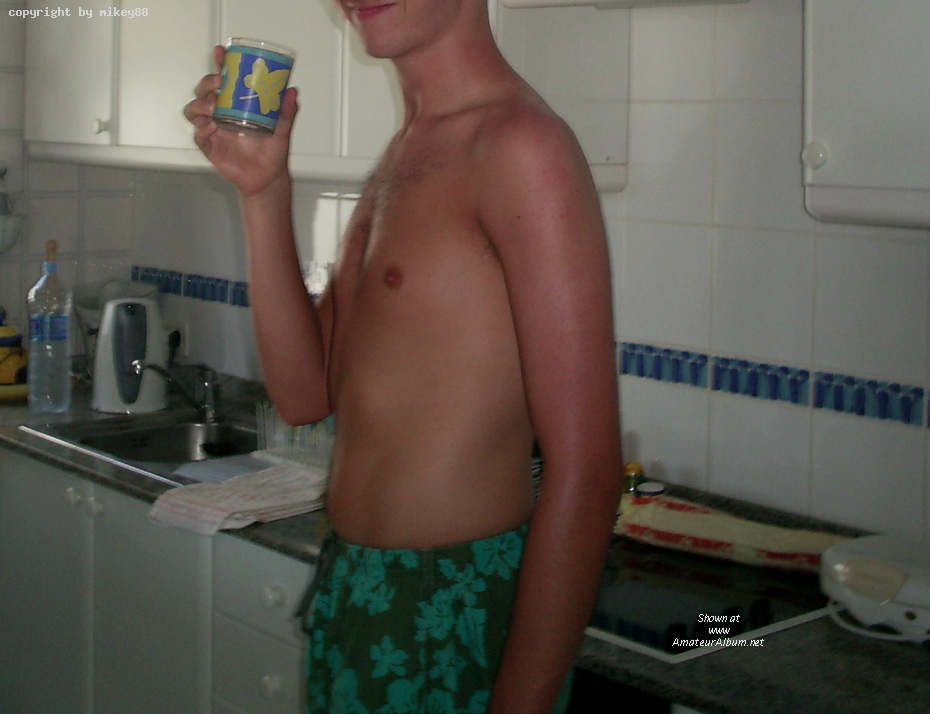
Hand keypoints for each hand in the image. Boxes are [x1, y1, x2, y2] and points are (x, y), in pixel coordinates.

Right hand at [184, 45, 298, 195]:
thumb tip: (292, 91)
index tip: (221, 53)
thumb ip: (286, 111)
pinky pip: (199, 136)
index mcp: (236, 106)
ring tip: (213, 107)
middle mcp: (222, 116)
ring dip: (199, 105)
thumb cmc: (273, 154)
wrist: (268, 180)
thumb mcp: (283, 130)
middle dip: (206, 83)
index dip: (219, 65)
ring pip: (194, 111)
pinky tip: (211, 128)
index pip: (223, 81)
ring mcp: (214, 131)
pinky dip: (202, 130)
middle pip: (203, 92)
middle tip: (218, 82)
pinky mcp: (211, 148)